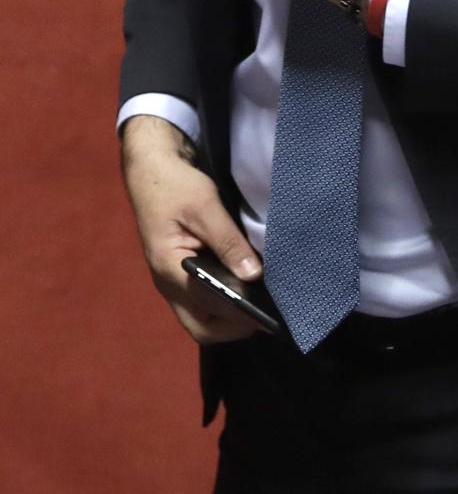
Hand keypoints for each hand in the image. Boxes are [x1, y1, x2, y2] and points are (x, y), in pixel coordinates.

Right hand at [121, 115, 262, 344]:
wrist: (151, 167)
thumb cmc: (174, 185)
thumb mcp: (204, 208)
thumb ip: (228, 242)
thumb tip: (253, 275)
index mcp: (170, 272)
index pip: (207, 312)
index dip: (238, 316)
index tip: (269, 312)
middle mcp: (169, 285)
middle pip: (202, 327)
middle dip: (234, 327)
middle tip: (267, 313)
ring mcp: (173, 280)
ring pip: (202, 316)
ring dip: (229, 316)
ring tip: (262, 301)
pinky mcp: (181, 270)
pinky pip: (201, 300)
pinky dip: (222, 301)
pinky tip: (245, 287)